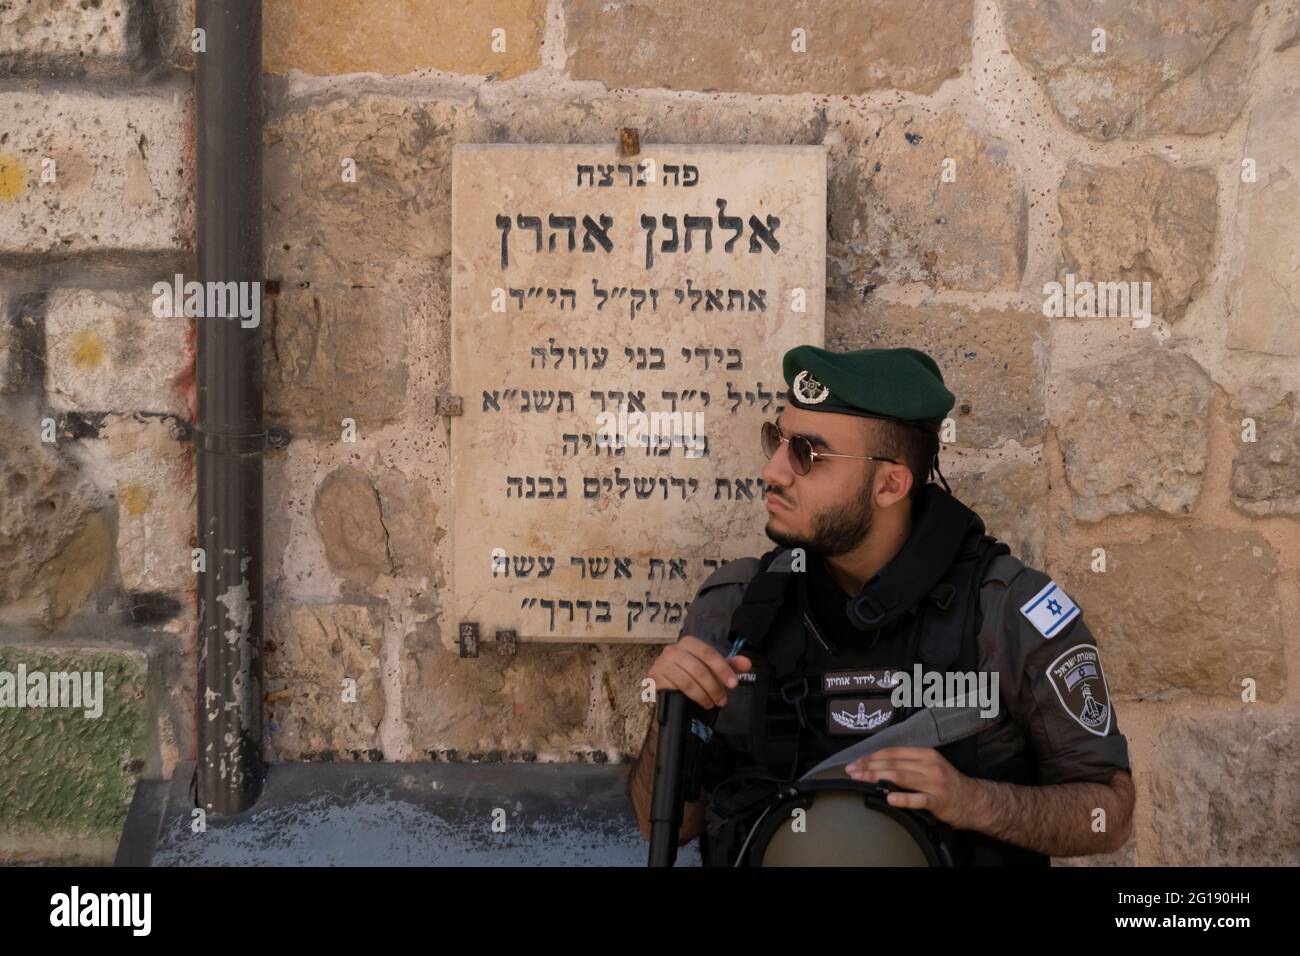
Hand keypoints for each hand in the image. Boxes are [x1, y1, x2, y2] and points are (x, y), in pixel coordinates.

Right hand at [647, 635, 752, 709]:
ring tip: (712, 703)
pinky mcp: (655, 677)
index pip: (708, 653)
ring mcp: (662, 663)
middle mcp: (673, 649)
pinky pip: (676, 687)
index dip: (723, 668)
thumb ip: (729, 665)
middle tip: (723, 700)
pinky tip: (700, 702)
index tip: (734, 684)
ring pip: (687, 680)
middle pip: (698, 668)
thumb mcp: (711, 668)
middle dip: (714, 686)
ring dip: (703, 694)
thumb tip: (747, 663)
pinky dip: (691, 696)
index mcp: (689, 642)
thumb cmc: (692, 673)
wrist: (667, 685)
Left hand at [845, 746, 980, 828]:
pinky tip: (890, 799)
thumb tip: (877, 765)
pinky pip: (918, 799)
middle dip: (869, 767)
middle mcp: (929, 765)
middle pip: (893, 763)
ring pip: (901, 777)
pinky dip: (903, 799)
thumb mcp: (929, 766)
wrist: (973, 800)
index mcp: (925, 754)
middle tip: (852, 772)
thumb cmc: (946, 783)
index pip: (892, 752)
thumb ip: (908, 763)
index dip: (872, 757)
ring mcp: (934, 783)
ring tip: (861, 780)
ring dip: (877, 778)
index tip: (855, 763)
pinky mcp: (938, 801)